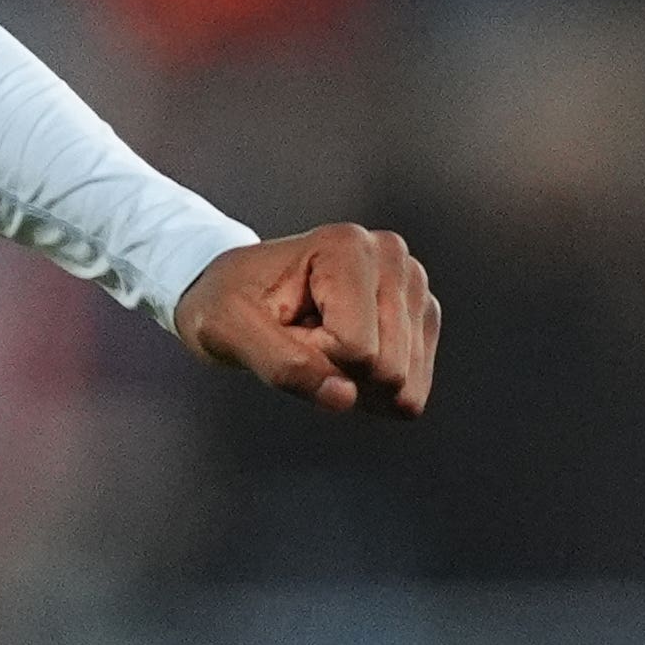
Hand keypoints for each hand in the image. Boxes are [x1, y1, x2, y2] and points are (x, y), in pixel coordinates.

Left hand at [175, 224, 439, 416]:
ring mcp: (412, 286)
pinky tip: (344, 359)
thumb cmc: (224, 305)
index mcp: (346, 246)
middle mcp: (390, 257)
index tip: (281, 325)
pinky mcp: (421, 317)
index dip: (311, 355)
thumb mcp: (227, 331)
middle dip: (336, 370)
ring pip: (403, 382)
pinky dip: (371, 389)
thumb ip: (283, 365)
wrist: (234, 294)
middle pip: (387, 366)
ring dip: (353, 380)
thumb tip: (345, 398)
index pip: (354, 348)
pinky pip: (412, 388)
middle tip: (299, 336)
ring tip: (318, 341)